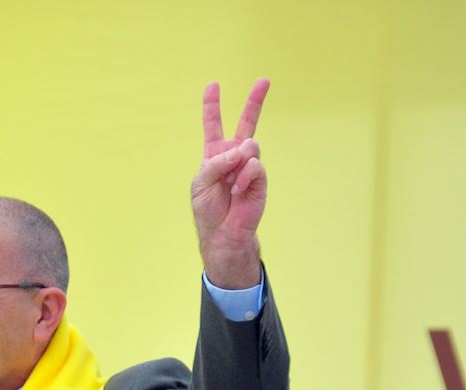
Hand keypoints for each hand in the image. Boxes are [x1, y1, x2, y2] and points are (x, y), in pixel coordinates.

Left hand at [191, 78, 269, 288]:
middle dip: (255, 101)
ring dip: (238, 162)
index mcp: (215, 155)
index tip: (213, 84)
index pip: (213, 126)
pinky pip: (254, 165)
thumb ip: (215, 162)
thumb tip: (240, 150)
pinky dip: (244, 176)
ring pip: (250, 146)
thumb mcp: (201, 183)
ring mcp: (248, 165)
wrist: (224, 233)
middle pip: (246, 123)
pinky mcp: (260, 177)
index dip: (212, 106)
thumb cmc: (208, 209)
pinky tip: (238, 189)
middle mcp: (234, 156)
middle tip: (264, 80)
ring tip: (231, 182)